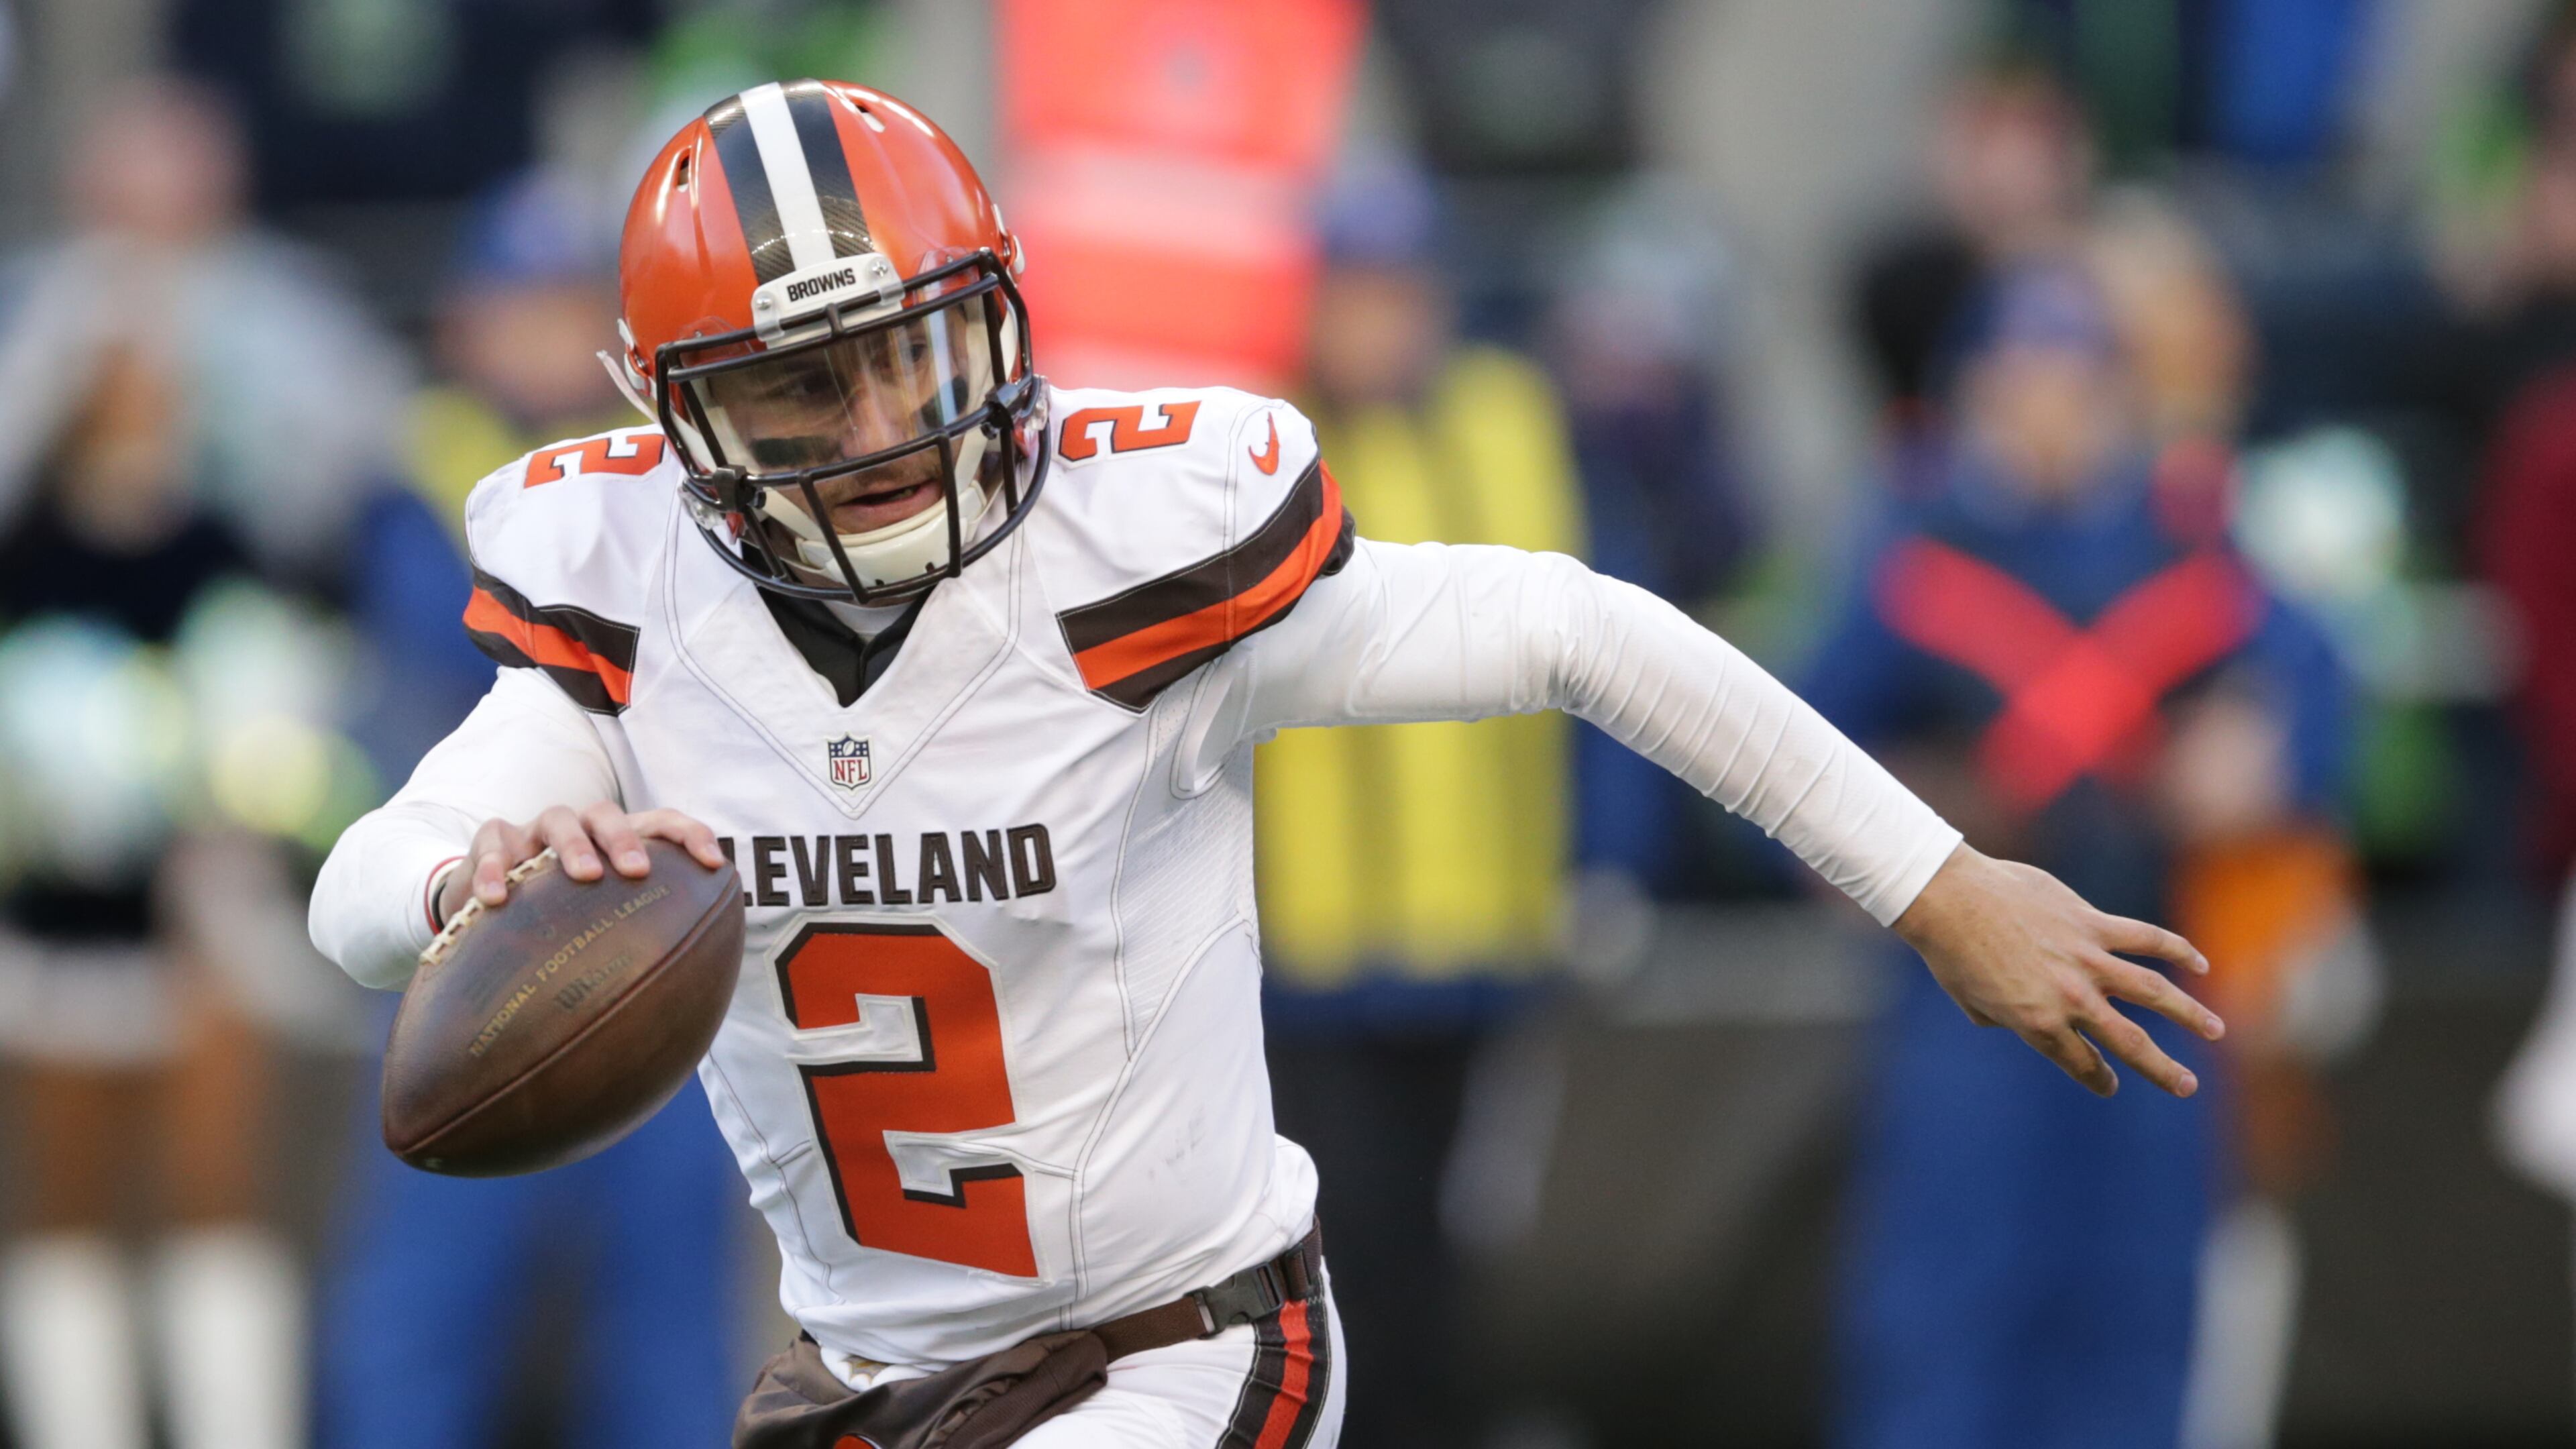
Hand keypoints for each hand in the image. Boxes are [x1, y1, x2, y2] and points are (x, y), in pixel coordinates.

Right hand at [435, 803, 726, 925]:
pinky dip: (495, 868)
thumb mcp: (598, 923)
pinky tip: (496, 901)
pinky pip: (493, 843)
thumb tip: (682, 994)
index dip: (690, 835)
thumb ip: (634, 941)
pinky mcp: (490, 843)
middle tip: (638, 872)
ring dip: (573, 844)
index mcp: (613, 842)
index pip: (660, 823)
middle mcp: (577, 829)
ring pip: (558, 818)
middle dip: (625, 838)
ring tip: (586, 875)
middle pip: (606, 814)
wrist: (486, 906)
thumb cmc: (558, 918)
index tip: (715, 864)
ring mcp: (533, 832)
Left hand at [1892, 844, 2223, 1097]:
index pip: (2080, 1062)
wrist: (1948, 897)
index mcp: (2038, 1024)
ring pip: (2153, 992)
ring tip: (2217, 1030)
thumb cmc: (1950, 951)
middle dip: (2162, 1069)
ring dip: (2190, 1013)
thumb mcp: (1969, 1002)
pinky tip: (2200, 963)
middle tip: (2188, 1087)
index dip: (2097, 1077)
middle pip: (2130, 1042)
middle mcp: (2070, 998)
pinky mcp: (2091, 922)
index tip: (2110, 1083)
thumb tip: (2007, 1020)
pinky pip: (2145, 937)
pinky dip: (2176, 949)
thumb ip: (1998, 1018)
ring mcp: (2086, 960)